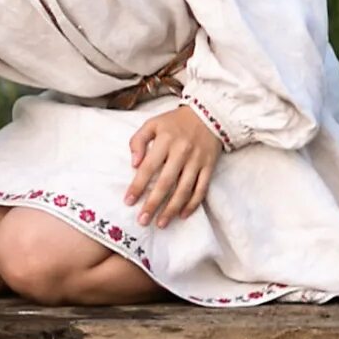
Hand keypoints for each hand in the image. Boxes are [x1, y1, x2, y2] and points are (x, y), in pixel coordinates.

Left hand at [124, 106, 222, 227]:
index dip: (138, 186)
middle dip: (153, 203)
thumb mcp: (152, 123)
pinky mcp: (209, 166)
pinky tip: (182, 215)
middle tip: (143, 220)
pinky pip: (202, 189)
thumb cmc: (175, 122)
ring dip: (171, 209)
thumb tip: (134, 163)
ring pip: (184, 190)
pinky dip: (192, 204)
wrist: (210, 114)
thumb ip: (138, 140)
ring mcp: (197, 161)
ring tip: (160, 223)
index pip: (148, 167)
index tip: (128, 201)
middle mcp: (182, 152)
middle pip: (166, 183)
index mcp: (165, 140)